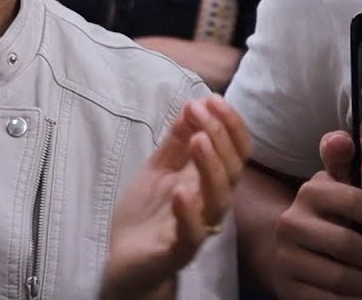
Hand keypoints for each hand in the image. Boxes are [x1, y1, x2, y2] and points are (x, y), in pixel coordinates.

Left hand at [100, 96, 251, 298]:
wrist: (125, 262)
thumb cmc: (148, 214)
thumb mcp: (158, 168)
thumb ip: (176, 141)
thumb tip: (194, 104)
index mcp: (207, 182)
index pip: (235, 152)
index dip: (231, 126)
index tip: (212, 100)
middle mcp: (209, 204)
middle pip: (232, 171)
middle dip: (220, 137)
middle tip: (201, 113)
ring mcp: (197, 227)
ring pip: (218, 200)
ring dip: (211, 167)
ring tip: (199, 140)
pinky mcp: (178, 250)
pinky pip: (192, 234)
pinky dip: (188, 213)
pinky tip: (180, 191)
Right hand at [272, 130, 361, 298]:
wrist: (284, 247)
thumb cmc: (325, 215)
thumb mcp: (333, 185)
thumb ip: (341, 161)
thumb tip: (342, 139)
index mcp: (309, 193)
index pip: (353, 201)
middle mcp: (292, 223)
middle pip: (348, 245)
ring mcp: (288, 258)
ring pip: (341, 278)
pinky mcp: (289, 289)